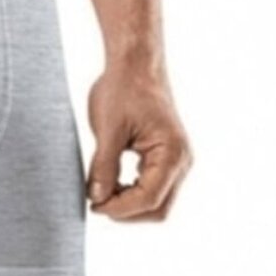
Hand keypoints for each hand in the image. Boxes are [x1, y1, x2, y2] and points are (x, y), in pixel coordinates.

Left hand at [85, 62, 192, 220]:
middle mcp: (182, 161)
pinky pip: (156, 188)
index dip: (119, 208)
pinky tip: (113, 182)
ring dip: (130, 203)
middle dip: (126, 211)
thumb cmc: (123, 88)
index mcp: (171, 152)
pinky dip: (134, 192)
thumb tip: (97, 198)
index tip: (94, 204)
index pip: (149, 199)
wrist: (136, 63)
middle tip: (96, 200)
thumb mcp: (108, 129)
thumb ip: (103, 167)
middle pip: (158, 209)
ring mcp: (178, 161)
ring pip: (158, 202)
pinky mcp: (168, 158)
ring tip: (103, 190)